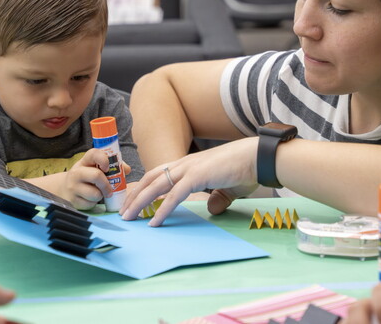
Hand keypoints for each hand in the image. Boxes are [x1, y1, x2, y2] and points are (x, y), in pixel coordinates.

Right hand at [58, 149, 130, 209]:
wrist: (65, 190)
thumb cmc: (87, 178)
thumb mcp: (95, 169)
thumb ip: (112, 167)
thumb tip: (127, 170)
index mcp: (84, 161)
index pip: (93, 153)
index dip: (103, 159)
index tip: (108, 168)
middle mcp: (76, 172)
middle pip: (96, 175)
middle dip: (107, 184)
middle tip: (110, 190)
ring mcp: (73, 187)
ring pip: (95, 193)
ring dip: (101, 195)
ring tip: (97, 193)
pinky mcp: (73, 200)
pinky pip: (90, 204)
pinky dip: (94, 203)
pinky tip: (89, 199)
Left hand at [119, 138, 258, 225]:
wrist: (258, 158)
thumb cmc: (245, 170)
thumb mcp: (227, 188)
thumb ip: (218, 198)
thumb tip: (212, 209)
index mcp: (189, 164)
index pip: (158, 174)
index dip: (144, 187)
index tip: (133, 202)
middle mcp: (185, 164)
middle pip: (150, 179)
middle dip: (134, 195)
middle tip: (123, 213)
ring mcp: (190, 168)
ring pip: (156, 186)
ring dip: (140, 202)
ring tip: (129, 218)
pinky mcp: (198, 176)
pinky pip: (174, 195)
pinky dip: (162, 209)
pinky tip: (153, 221)